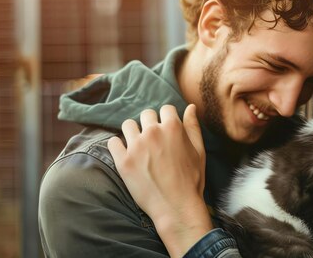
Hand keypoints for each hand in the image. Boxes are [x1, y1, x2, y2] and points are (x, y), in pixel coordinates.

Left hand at [108, 104, 211, 257]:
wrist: (176, 206)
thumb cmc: (191, 179)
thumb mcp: (199, 151)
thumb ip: (193, 126)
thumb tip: (190, 107)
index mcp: (173, 128)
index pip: (165, 109)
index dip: (167, 118)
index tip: (166, 129)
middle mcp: (152, 132)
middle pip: (146, 114)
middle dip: (150, 123)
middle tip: (153, 140)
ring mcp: (136, 146)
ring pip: (128, 125)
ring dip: (133, 132)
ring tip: (139, 145)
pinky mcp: (123, 161)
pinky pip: (113, 142)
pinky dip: (118, 146)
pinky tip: (126, 154)